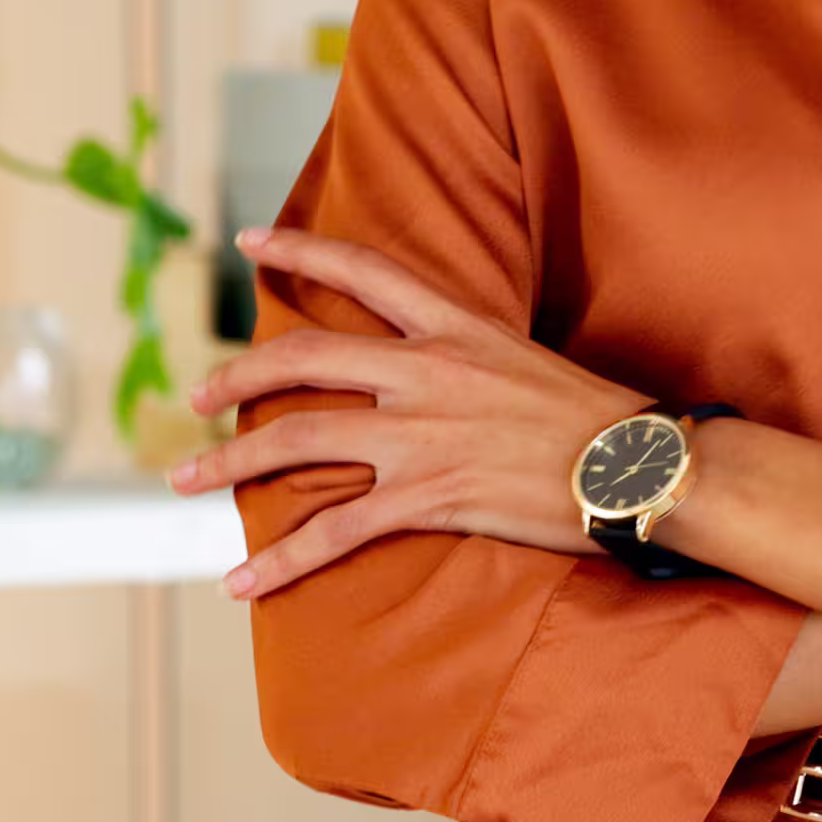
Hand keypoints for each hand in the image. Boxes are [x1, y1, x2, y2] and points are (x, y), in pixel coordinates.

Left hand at [175, 224, 651, 598]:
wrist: (637, 464)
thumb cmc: (594, 417)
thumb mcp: (522, 358)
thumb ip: (464, 357)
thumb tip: (424, 368)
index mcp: (454, 326)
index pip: (364, 268)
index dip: (302, 250)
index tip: (251, 240)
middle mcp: (426, 370)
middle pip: (304, 358)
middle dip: (236, 375)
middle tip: (197, 392)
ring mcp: (423, 433)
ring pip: (299, 439)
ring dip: (229, 462)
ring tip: (184, 478)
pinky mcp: (430, 495)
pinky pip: (336, 530)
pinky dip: (281, 559)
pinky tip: (241, 582)